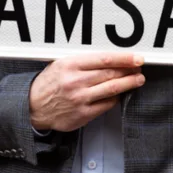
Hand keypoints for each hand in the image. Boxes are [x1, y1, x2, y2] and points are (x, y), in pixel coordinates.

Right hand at [29, 52, 144, 131]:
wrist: (33, 107)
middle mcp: (76, 82)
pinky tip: (119, 94)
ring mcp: (80, 99)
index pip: (104, 59)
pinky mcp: (83, 114)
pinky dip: (115, 98)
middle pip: (111, 74)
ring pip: (112, 89)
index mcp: (69, 65)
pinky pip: (106, 105)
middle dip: (129, 70)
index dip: (124, 59)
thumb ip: (81, 62)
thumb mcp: (59, 65)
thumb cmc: (48, 84)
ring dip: (128, 84)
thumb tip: (107, 59)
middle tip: (139, 68)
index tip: (136, 58)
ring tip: (138, 79)